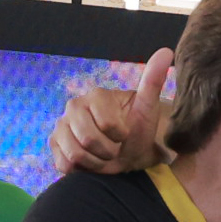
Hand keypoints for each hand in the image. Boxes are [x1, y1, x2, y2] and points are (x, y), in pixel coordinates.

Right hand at [47, 46, 172, 175]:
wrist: (127, 152)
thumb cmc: (137, 130)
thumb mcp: (148, 107)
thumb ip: (153, 80)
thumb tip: (166, 51)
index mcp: (95, 95)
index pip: (107, 125)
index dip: (120, 136)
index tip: (125, 134)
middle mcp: (74, 106)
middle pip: (88, 140)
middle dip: (107, 151)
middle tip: (115, 148)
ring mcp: (61, 125)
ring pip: (76, 154)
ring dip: (95, 162)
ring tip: (103, 155)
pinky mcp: (54, 144)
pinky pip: (64, 164)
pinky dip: (81, 170)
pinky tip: (90, 162)